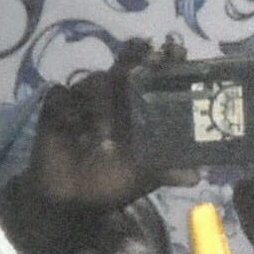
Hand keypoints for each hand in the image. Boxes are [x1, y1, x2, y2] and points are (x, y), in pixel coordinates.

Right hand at [23, 37, 181, 214]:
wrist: (72, 201)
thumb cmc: (112, 181)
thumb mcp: (146, 176)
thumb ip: (169, 170)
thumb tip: (197, 176)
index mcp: (140, 102)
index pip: (157, 69)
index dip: (168, 58)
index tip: (174, 52)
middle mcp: (115, 93)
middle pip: (126, 59)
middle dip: (133, 57)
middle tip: (137, 70)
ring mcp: (84, 98)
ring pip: (95, 79)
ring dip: (101, 103)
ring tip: (103, 136)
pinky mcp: (55, 108)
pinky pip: (59, 95)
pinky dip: (66, 107)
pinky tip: (71, 127)